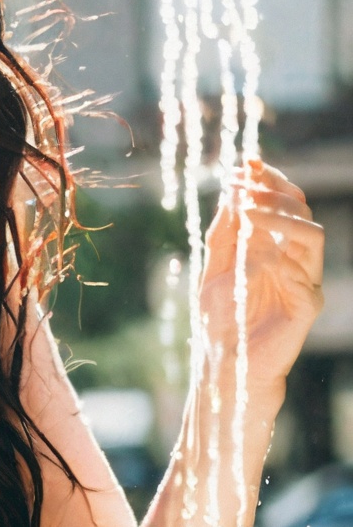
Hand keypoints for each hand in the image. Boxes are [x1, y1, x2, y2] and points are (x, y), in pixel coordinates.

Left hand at [200, 159, 323, 396]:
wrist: (225, 362)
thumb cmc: (220, 317)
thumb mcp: (214, 266)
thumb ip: (225, 232)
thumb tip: (233, 191)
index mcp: (275, 245)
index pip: (283, 202)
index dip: (268, 180)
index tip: (246, 163)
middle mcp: (295, 258)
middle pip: (301, 210)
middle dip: (274, 192)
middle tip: (246, 185)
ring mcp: (304, 280)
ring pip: (312, 235)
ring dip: (281, 218)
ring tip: (250, 214)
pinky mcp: (306, 307)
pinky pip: (305, 277)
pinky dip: (282, 261)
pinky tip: (258, 259)